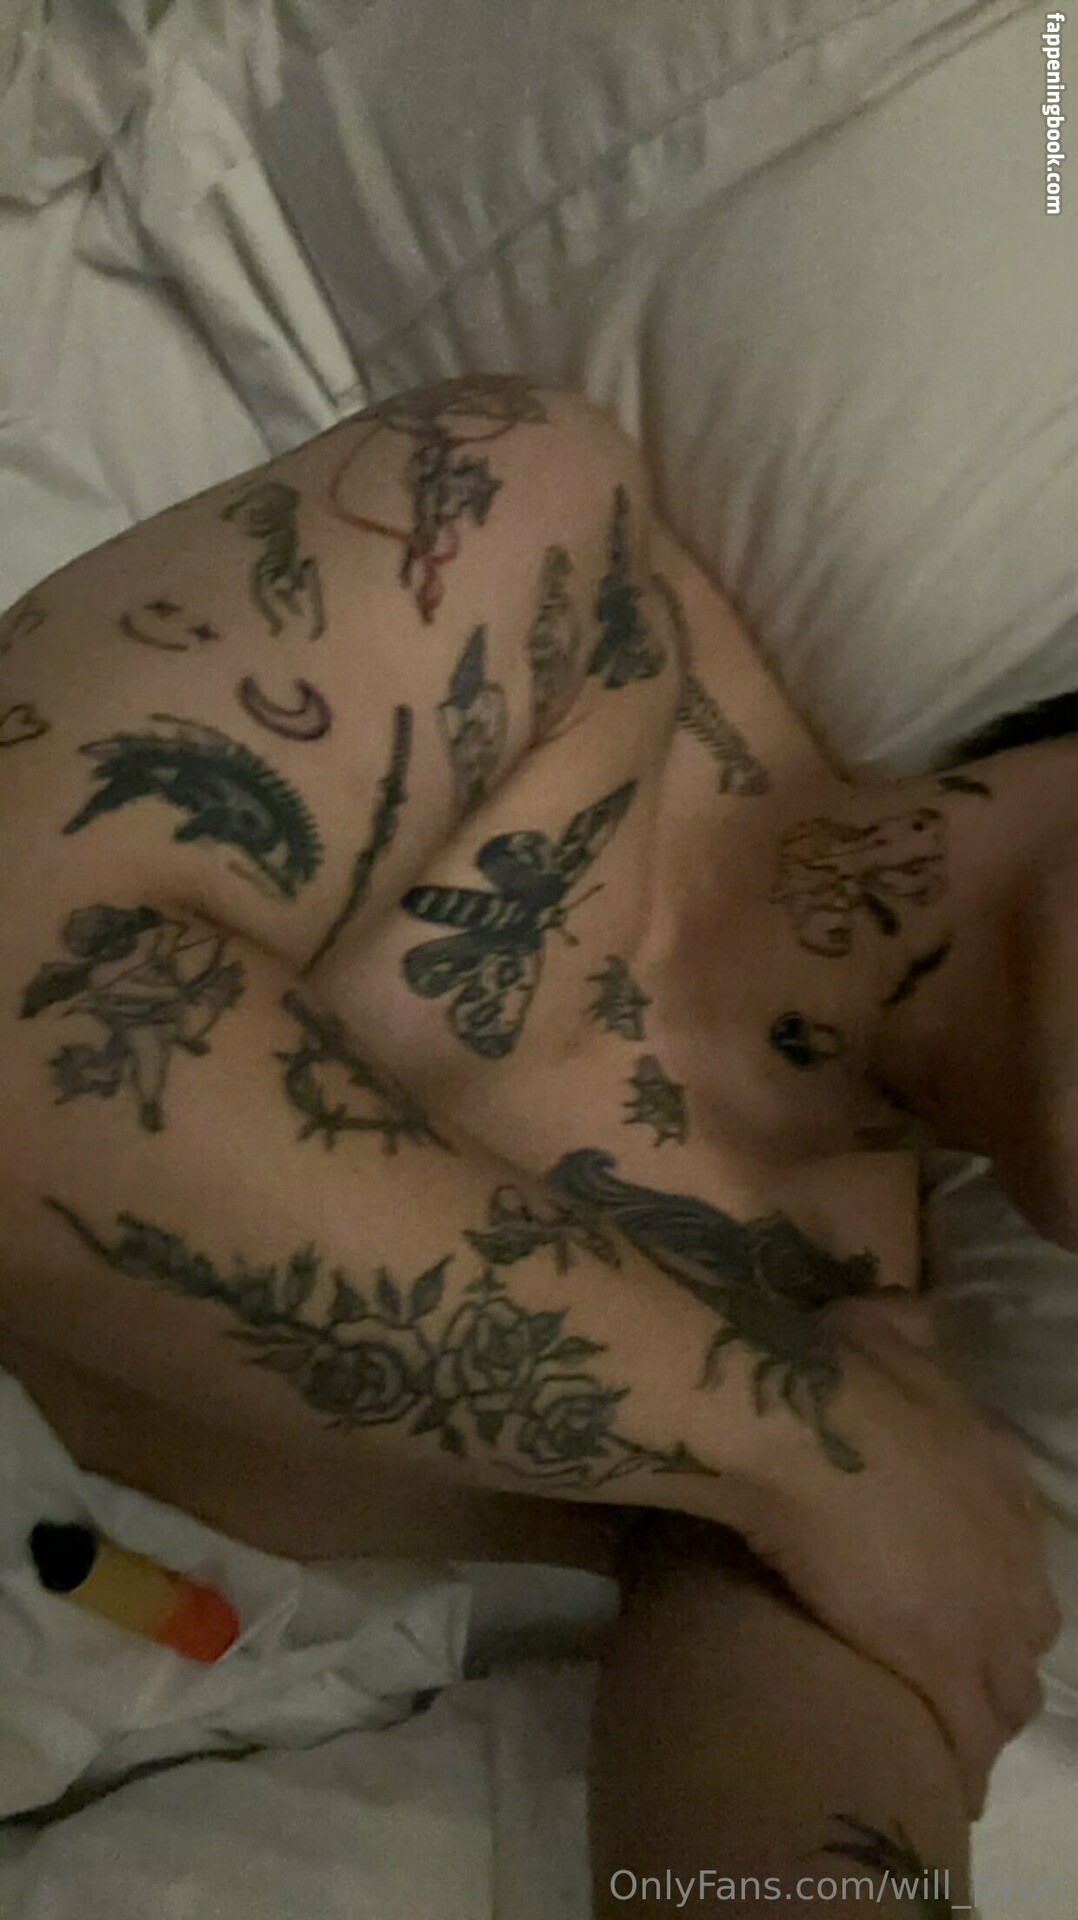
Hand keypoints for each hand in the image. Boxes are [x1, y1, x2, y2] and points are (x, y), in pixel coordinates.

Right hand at [720, 1294, 1061, 1818]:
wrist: (798, 1425)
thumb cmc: (832, 1370)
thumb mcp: (882, 1327)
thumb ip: (905, 1326)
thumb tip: (908, 1309)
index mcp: (998, 1478)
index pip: (1021, 1554)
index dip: (994, 1585)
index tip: (962, 1601)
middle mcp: (1011, 1551)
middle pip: (1027, 1631)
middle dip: (1000, 1657)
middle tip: (956, 1675)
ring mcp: (982, 1613)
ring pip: (1008, 1693)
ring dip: (984, 1717)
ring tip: (954, 1741)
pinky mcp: (940, 1665)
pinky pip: (968, 1737)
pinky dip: (962, 1762)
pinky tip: (948, 1784)